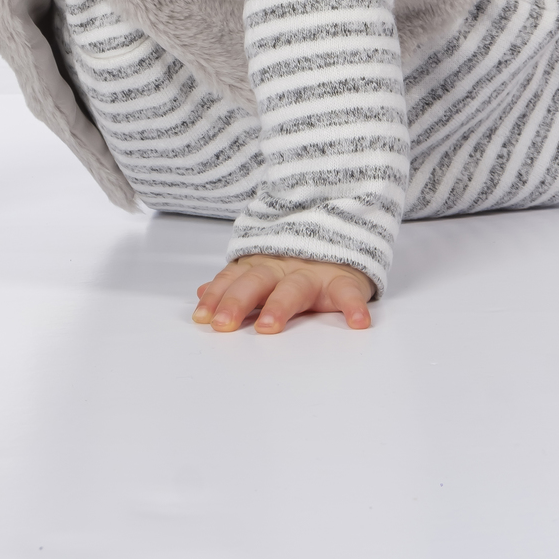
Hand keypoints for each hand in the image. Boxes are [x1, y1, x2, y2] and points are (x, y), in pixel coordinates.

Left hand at [193, 253, 373, 333]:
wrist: (340, 232)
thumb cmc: (294, 262)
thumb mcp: (261, 268)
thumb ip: (233, 281)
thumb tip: (200, 292)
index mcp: (261, 266)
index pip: (233, 280)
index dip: (216, 296)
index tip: (202, 318)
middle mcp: (283, 268)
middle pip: (256, 282)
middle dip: (237, 301)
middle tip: (223, 324)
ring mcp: (313, 273)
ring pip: (294, 288)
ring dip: (280, 306)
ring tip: (269, 326)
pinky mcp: (344, 280)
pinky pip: (349, 293)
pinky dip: (353, 306)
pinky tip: (358, 322)